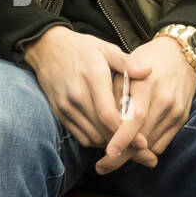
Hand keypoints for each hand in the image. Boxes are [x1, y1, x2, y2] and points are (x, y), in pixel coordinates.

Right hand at [23, 26, 152, 161]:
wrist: (47, 48)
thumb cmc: (81, 48)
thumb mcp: (106, 48)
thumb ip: (127, 62)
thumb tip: (149, 71)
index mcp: (92, 77)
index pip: (109, 115)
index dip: (126, 132)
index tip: (143, 143)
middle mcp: (77, 95)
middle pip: (101, 130)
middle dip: (122, 143)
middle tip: (140, 149)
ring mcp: (66, 106)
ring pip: (91, 136)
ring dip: (109, 142)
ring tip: (126, 141)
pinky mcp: (59, 113)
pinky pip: (80, 136)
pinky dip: (96, 140)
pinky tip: (108, 134)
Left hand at [95, 36, 195, 174]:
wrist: (181, 54)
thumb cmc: (146, 59)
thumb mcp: (125, 68)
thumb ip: (115, 94)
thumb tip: (102, 124)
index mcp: (147, 84)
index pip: (135, 117)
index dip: (122, 138)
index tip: (107, 153)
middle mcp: (164, 100)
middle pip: (143, 137)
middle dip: (121, 156)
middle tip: (101, 166)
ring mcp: (175, 111)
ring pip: (151, 144)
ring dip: (133, 154)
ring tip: (113, 156)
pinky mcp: (182, 118)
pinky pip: (162, 144)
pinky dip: (146, 149)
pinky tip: (132, 147)